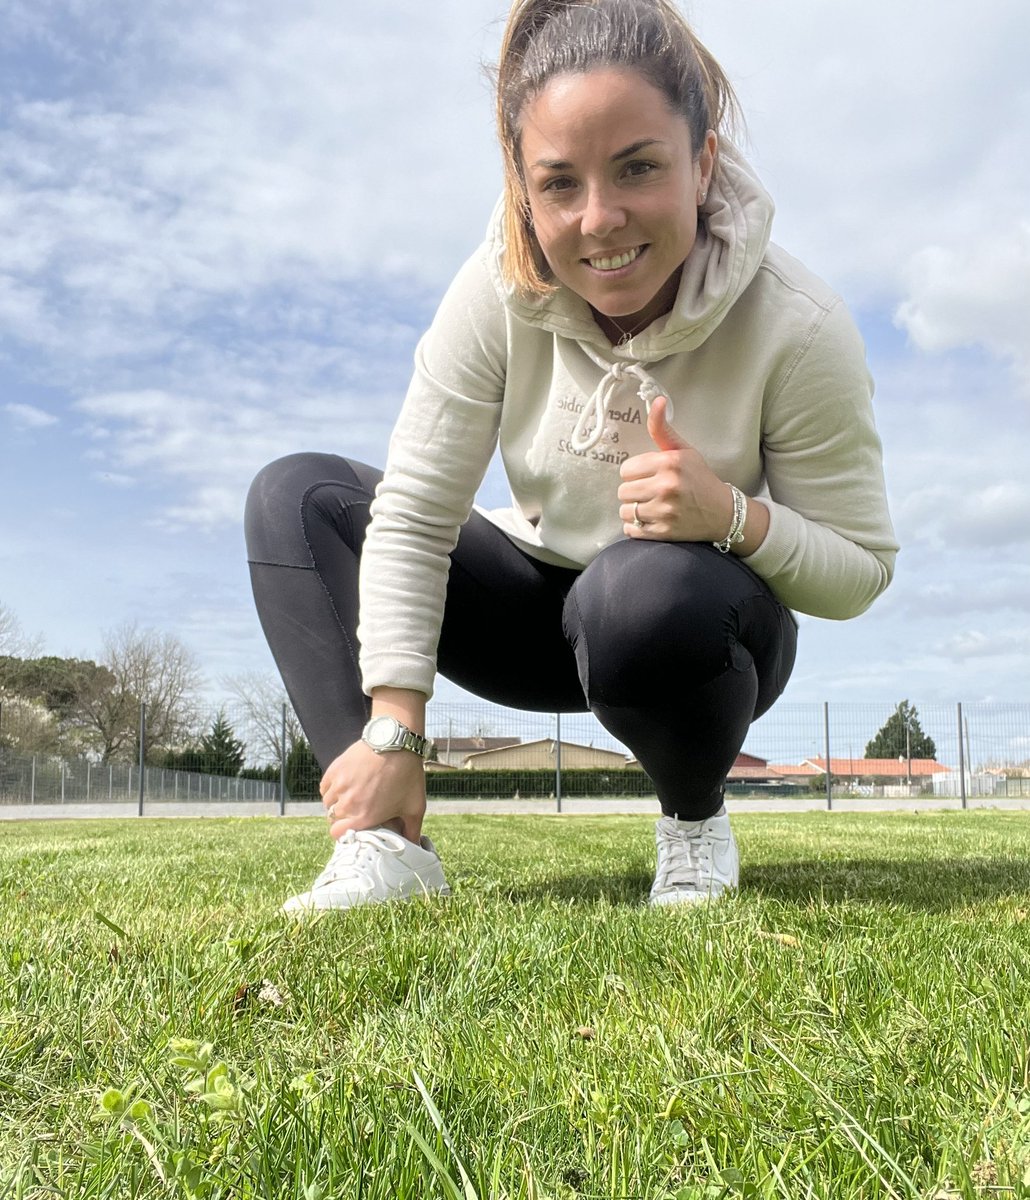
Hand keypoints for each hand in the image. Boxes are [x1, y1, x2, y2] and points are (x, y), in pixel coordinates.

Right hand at [321, 740, 426, 843]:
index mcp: (364, 817)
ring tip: (350, 798)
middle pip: (333, 819)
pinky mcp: (334, 770)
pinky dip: (331, 789)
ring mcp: (339, 786)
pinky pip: (325, 787)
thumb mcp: (415, 806)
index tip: (351, 829)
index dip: (343, 834)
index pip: (338, 835)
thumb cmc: (408, 775)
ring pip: (328, 803)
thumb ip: (413, 830)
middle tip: (355, 812)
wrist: (396, 742)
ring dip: (336, 803)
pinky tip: (343, 786)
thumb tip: (415, 847)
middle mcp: (348, 804)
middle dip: (342, 818)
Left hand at [617, 396, 732, 541]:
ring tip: (650, 507)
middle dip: (634, 492)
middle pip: (623, 491)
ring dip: (634, 511)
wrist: (723, 512)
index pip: (626, 469)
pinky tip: (651, 520)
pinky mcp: (664, 532)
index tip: (648, 476)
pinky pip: (631, 529)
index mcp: (669, 463)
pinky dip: (637, 527)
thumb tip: (656, 400)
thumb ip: (662, 429)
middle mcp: (667, 486)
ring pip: (626, 511)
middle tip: (650, 493)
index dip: (635, 474)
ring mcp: (665, 511)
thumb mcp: (684, 451)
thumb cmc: (699, 479)